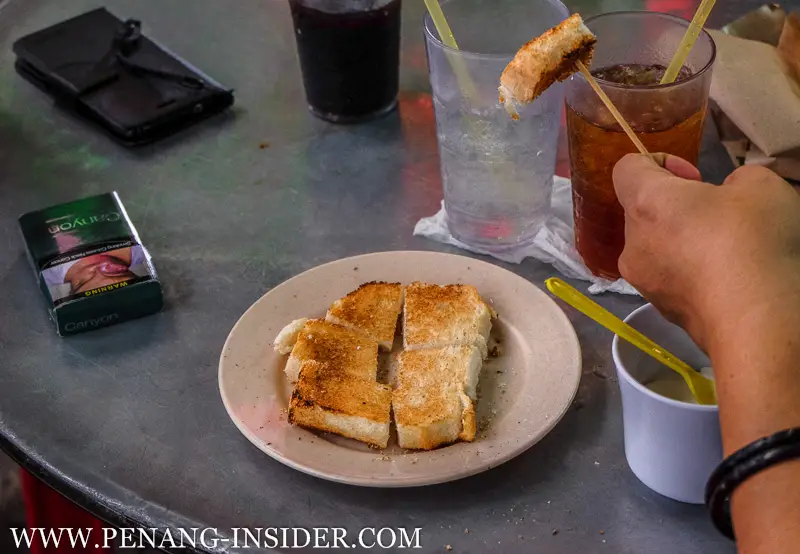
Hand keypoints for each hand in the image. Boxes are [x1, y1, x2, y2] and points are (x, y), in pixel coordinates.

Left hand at [612, 154, 799, 351]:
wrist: (756, 321)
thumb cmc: (752, 241)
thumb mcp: (761, 186)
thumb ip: (737, 181)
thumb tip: (727, 196)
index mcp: (646, 204)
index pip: (626, 168)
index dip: (658, 162)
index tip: (694, 178)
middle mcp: (632, 243)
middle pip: (642, 212)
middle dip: (676, 208)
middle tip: (719, 216)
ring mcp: (643, 282)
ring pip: (655, 249)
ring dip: (683, 243)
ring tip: (727, 251)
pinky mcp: (661, 311)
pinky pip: (670, 280)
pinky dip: (691, 274)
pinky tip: (726, 280)